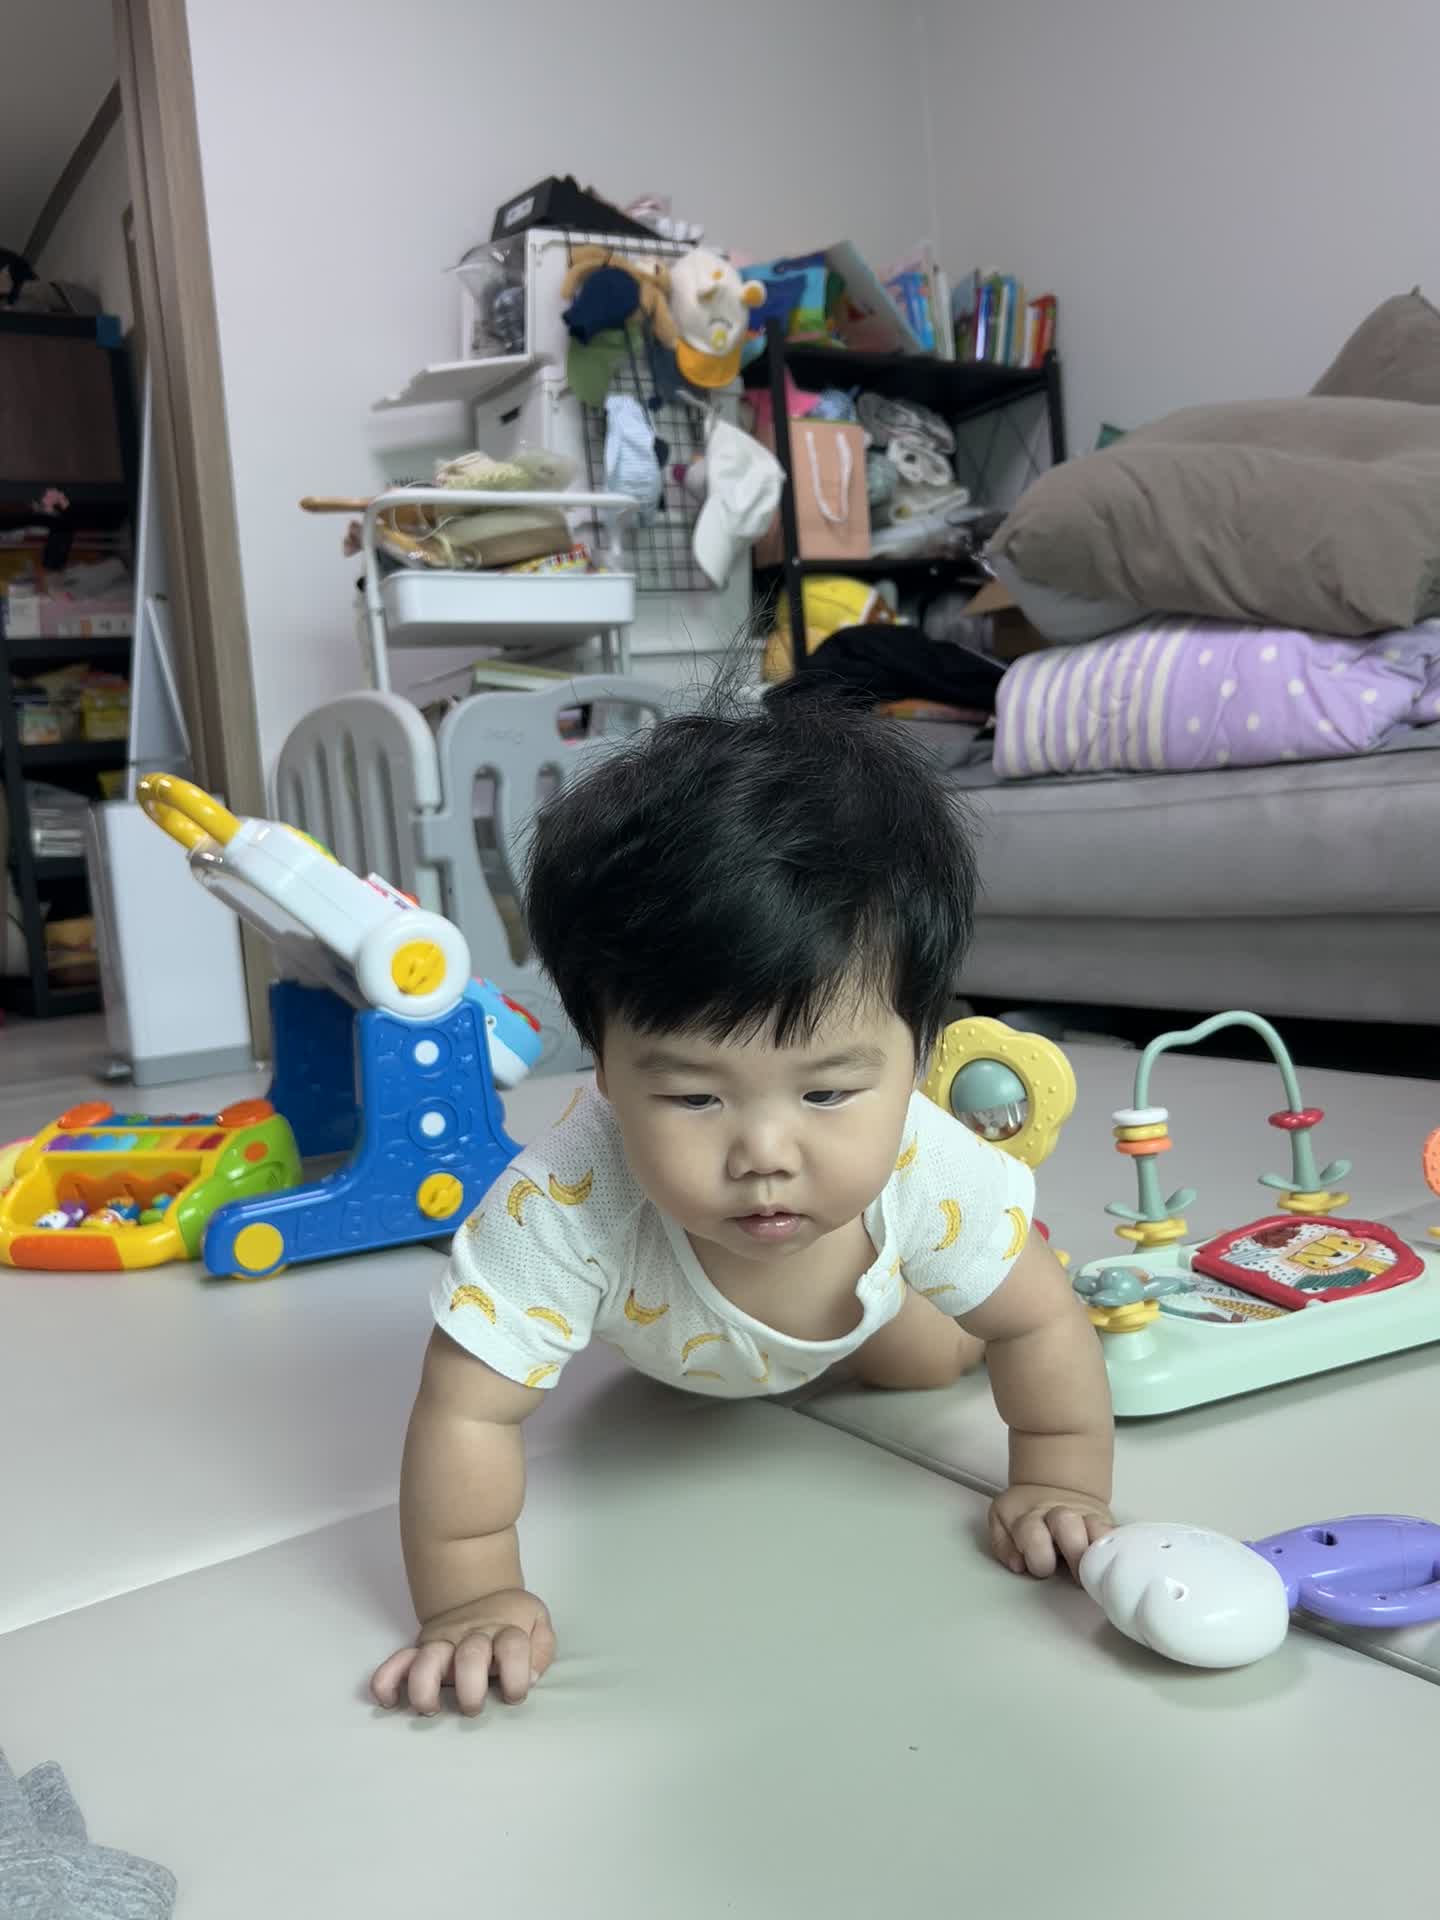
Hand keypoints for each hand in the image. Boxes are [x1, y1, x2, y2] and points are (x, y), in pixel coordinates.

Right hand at [371, 1589, 556, 1715]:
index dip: (517, 1676)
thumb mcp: (538, 1623)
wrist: (480, 1589)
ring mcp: (443, 1641)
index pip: (513, 1648)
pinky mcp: (421, 1647)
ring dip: (425, 1687)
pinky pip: (397, 1661)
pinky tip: (388, 1701)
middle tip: (473, 1706)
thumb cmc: (513, 1618)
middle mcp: (472, 1636)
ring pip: (427, 1660)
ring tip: (430, 1708)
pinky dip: (387, 1680)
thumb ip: (541, 1649)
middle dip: (471, 1688)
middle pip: (470, 1657)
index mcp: (504, 1630)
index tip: (516, 1694)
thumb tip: (529, 1676)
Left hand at [989, 1485, 1113, 1578]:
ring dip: (1099, 1550)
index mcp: (1028, 1517)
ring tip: (1099, 1569)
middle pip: (1067, 1523)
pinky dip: (1117, 1546)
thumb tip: (1017, 1565)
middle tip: (1077, 1576)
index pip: (1032, 1535)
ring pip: (1096, 1526)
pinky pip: (1115, 1532)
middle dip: (1073, 1551)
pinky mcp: (1104, 1521)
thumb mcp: (1002, 1522)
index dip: (1038, 1558)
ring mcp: (1083, 1516)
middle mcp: (1057, 1514)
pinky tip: (1118, 1560)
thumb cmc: (1024, 1515)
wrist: (1052, 1488)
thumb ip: (1003, 1545)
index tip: (1043, 1569)